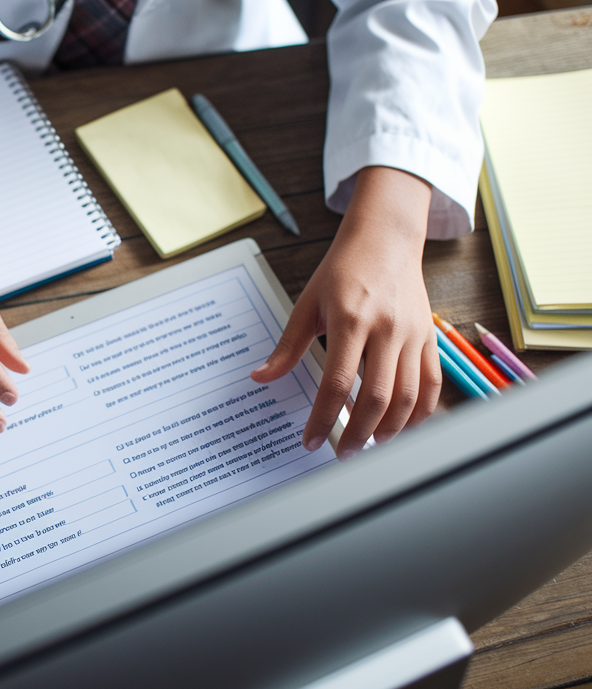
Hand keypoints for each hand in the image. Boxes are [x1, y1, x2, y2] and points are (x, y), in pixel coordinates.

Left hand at [251, 167, 440, 460]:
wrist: (385, 239)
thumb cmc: (343, 270)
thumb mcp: (307, 303)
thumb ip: (287, 346)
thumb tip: (260, 378)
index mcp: (351, 321)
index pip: (338, 383)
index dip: (323, 418)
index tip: (311, 440)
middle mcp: (387, 330)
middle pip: (378, 398)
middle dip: (358, 434)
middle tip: (343, 454)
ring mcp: (413, 335)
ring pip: (409, 397)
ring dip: (390, 429)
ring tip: (369, 445)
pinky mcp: (430, 338)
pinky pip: (433, 384)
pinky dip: (420, 412)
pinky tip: (402, 427)